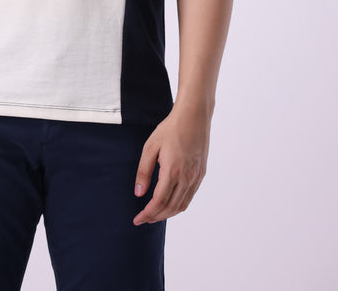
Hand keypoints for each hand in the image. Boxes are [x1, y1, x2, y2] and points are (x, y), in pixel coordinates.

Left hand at [132, 107, 209, 224]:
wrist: (194, 117)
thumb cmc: (170, 129)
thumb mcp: (151, 147)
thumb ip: (144, 171)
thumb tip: (139, 193)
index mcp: (172, 171)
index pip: (159, 202)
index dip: (147, 214)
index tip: (137, 220)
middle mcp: (186, 178)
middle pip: (170, 207)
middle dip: (156, 216)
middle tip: (143, 219)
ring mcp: (196, 177)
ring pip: (182, 205)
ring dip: (168, 213)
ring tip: (155, 214)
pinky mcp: (201, 174)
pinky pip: (190, 196)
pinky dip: (179, 205)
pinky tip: (170, 203)